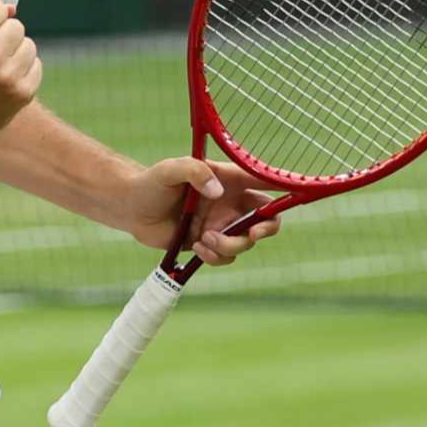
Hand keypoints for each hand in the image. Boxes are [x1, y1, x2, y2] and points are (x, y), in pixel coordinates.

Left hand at [121, 158, 280, 265]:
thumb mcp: (170, 169)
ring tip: (204, 239)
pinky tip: (198, 248)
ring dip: (230, 246)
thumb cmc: (151, 183)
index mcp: (228, 180)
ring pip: (246, 243)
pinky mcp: (209, 244)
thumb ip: (194, 172)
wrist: (131, 208)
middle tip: (253, 234)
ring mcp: (221, 225)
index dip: (285, 188)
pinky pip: (226, 257)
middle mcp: (229, 203)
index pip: (264, 182)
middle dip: (266, 229)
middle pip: (267, 218)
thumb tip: (218, 192)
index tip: (295, 196)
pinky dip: (216, 257)